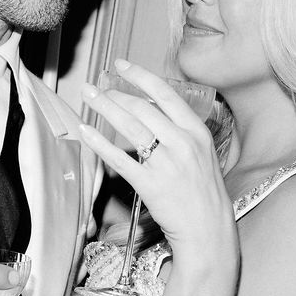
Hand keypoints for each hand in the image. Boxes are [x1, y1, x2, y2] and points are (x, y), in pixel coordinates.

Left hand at [80, 62, 234, 266]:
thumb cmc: (204, 193)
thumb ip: (180, 133)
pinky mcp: (150, 184)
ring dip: (105, 108)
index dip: (141, 76)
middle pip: (142, 108)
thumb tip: (152, 112)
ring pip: (130, 127)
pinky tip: (86, 131)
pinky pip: (119, 158)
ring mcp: (166, 163)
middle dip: (116, 94)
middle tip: (99, 88)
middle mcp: (182, 143)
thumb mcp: (202, 154)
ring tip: (89, 97)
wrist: (208, 229)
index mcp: (197, 132)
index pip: (166, 94)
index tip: (122, 65)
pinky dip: (100, 143)